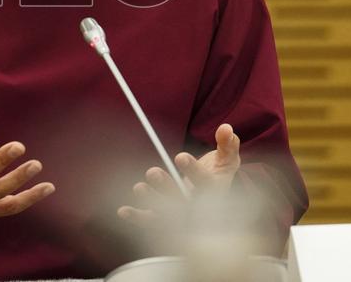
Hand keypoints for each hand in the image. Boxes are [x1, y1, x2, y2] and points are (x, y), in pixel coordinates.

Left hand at [118, 123, 240, 225]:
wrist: (214, 201)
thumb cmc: (217, 175)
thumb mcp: (227, 160)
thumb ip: (227, 144)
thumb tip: (226, 128)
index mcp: (214, 192)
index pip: (205, 184)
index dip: (193, 171)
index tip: (180, 156)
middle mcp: (198, 208)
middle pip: (183, 202)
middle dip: (166, 188)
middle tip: (152, 172)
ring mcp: (182, 216)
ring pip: (167, 216)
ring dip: (151, 202)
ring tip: (139, 188)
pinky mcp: (167, 221)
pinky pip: (152, 222)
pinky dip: (138, 218)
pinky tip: (123, 211)